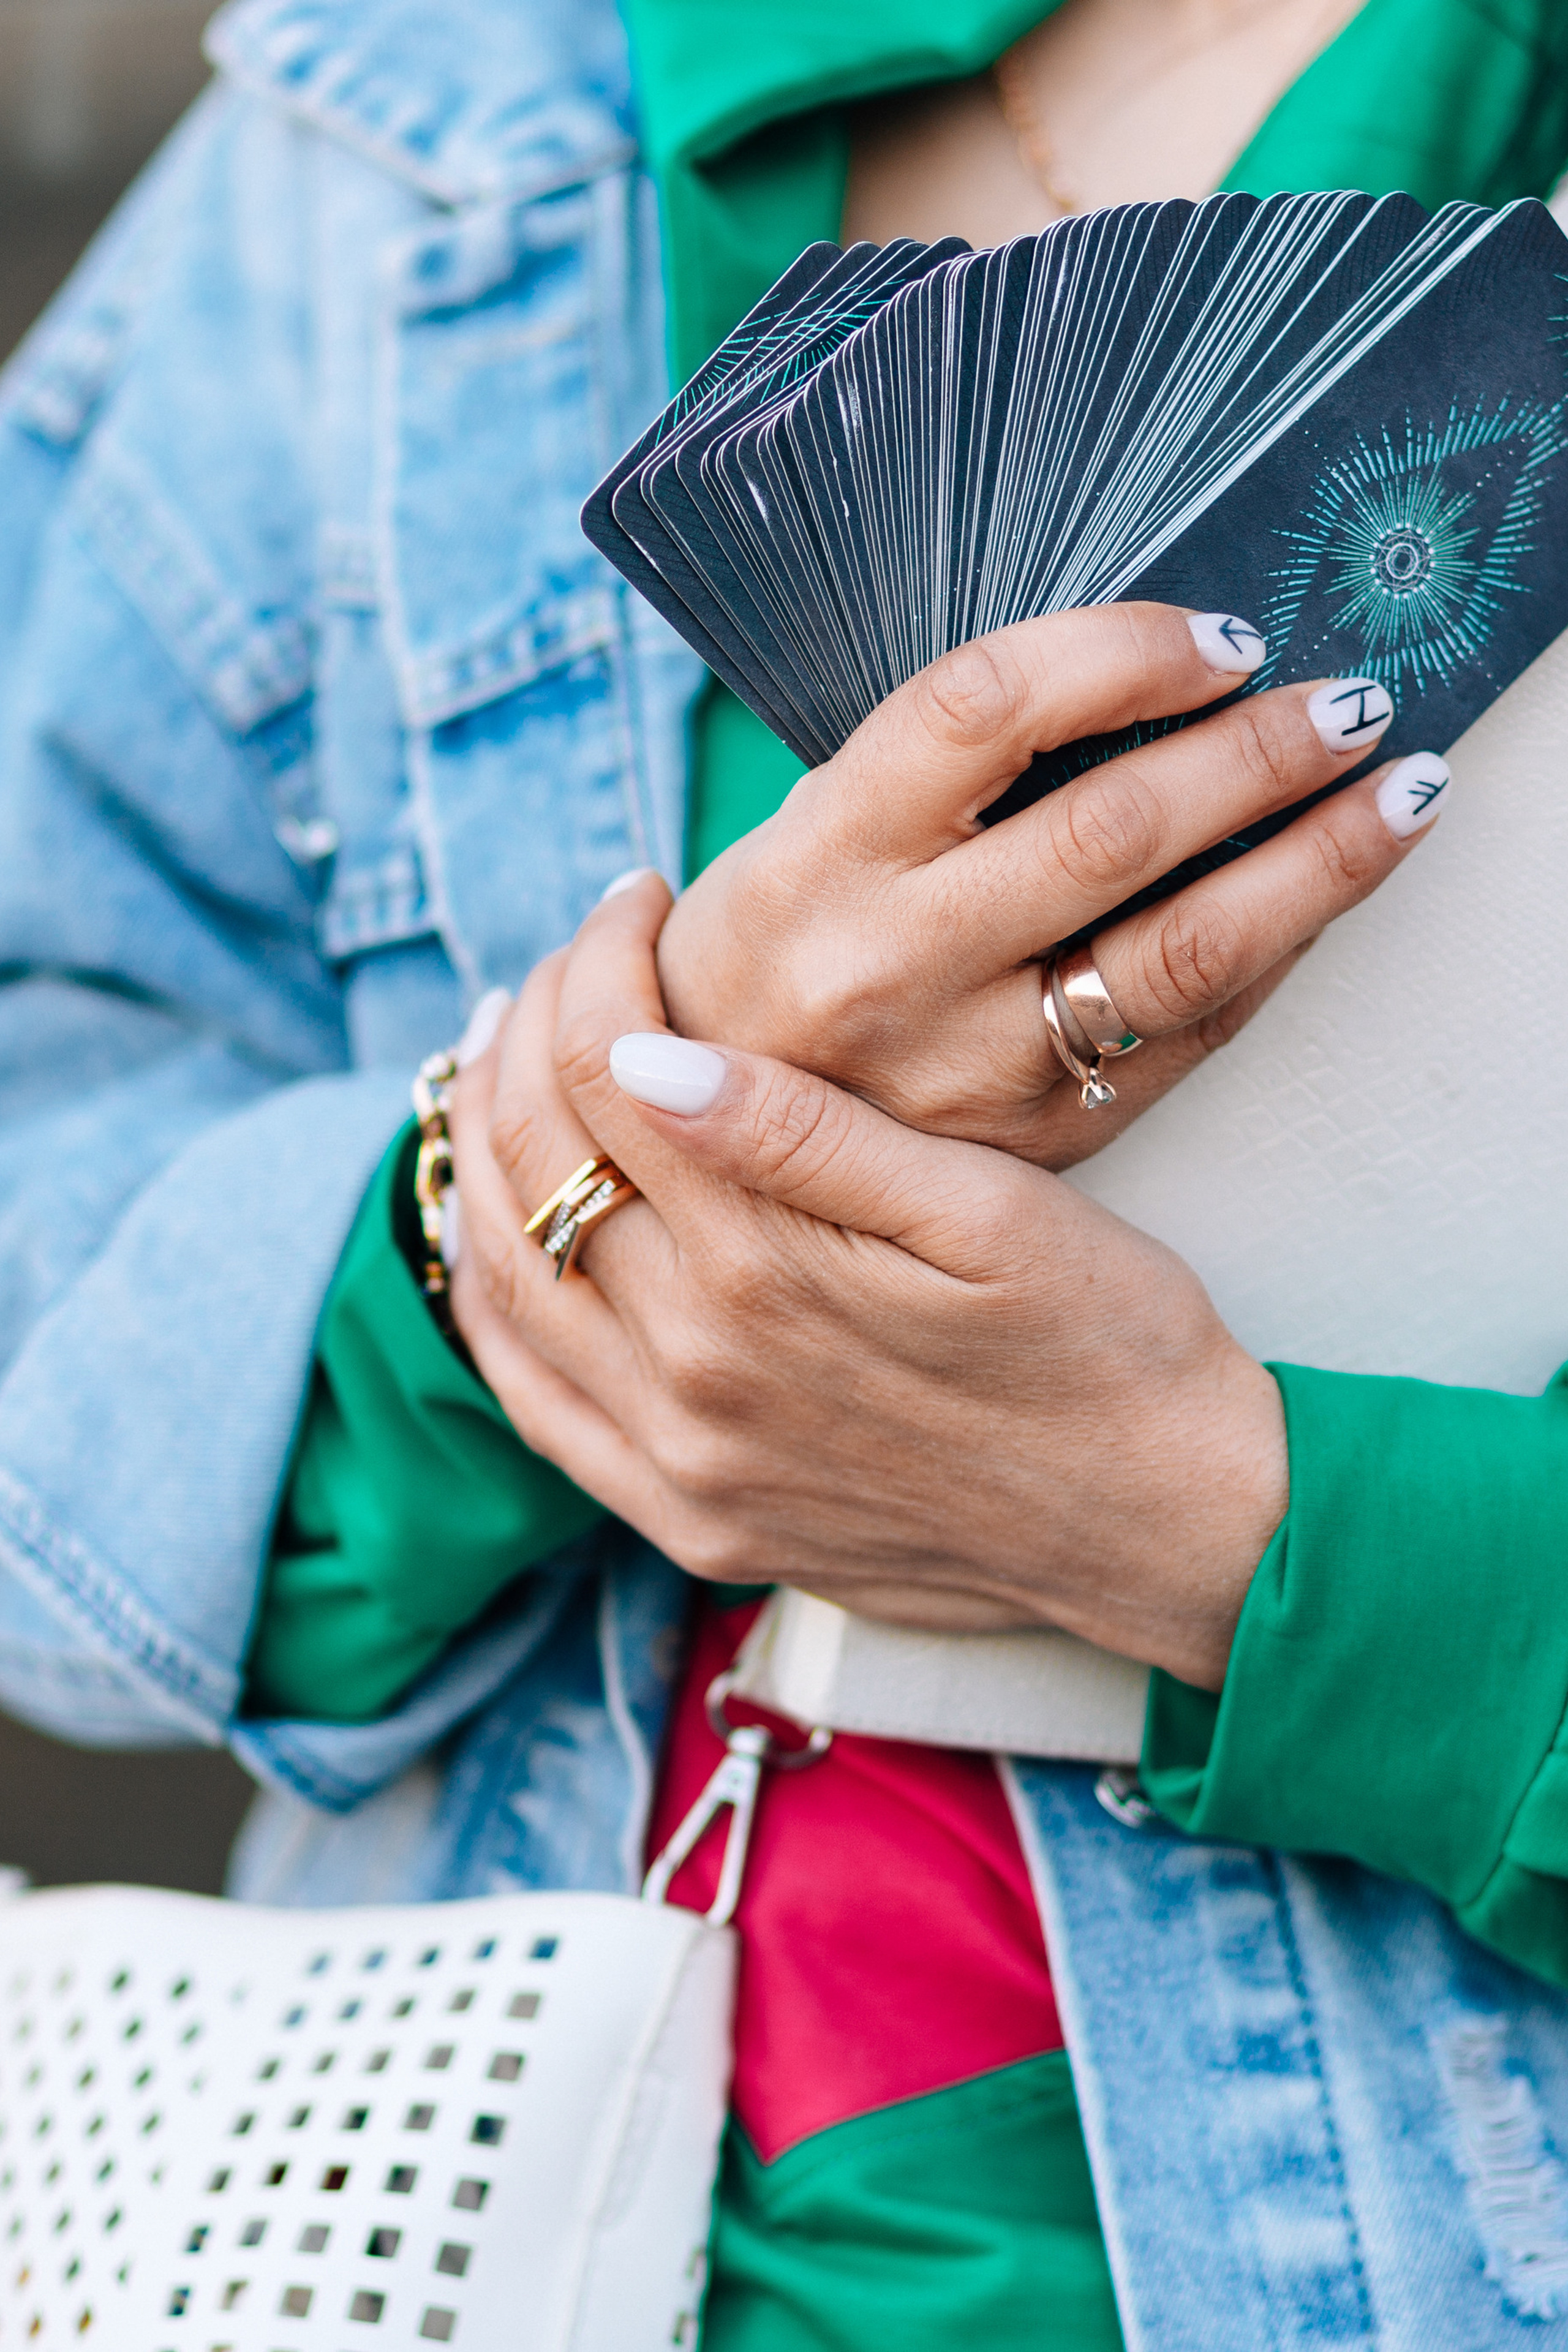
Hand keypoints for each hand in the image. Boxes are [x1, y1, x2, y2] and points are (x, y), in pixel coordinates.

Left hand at [448, 878, 1287, 1689]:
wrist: (1169, 1529)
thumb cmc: (1107, 1345)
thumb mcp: (989, 1211)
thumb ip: (807, 1136)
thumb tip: (643, 1052)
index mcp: (765, 1266)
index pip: (607, 1071)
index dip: (599, 962)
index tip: (635, 901)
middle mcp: (692, 1370)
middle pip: (536, 1164)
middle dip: (525, 1036)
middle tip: (550, 970)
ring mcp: (679, 1460)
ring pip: (506, 1277)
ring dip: (479, 1156)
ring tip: (494, 1068)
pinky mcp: (690, 1522)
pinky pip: (534, 1405)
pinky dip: (489, 1306)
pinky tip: (490, 1236)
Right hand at [657, 604, 1443, 1169]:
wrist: (707, 1149)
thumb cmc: (773, 956)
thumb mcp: (801, 837)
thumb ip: (934, 770)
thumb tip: (1139, 670)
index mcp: (817, 853)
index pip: (983, 706)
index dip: (1121, 649)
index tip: (1219, 633)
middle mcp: (886, 960)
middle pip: (1111, 827)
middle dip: (1256, 750)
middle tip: (1350, 702)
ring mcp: (963, 1065)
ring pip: (1180, 949)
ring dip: (1313, 863)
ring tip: (1398, 796)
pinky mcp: (1027, 1139)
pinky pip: (1184, 1042)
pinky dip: (1270, 961)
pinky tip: (1321, 903)